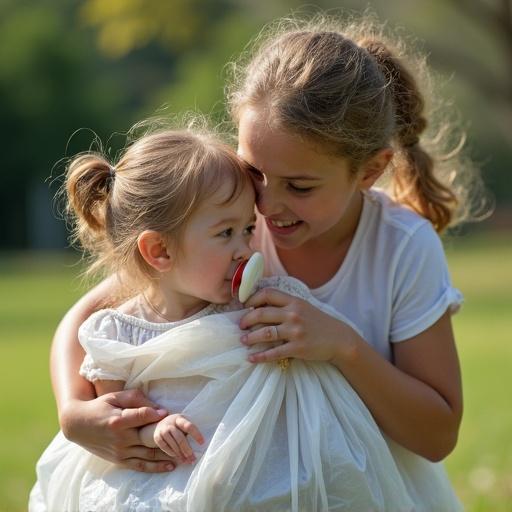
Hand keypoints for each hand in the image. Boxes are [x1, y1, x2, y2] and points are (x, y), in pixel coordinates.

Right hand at [60, 389, 176, 472]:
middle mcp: (120, 439)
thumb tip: (158, 408)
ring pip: (148, 455)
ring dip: (168, 455)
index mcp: (118, 420)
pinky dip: (156, 467)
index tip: (167, 413)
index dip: (155, 414)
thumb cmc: (100, 407)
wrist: (78, 425)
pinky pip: (141, 466)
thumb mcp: (115, 397)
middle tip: (188, 438)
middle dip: (170, 439)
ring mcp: (121, 452)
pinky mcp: (120, 461)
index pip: (141, 416)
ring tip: (186, 455)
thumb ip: (136, 399)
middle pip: (149, 438)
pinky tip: (171, 465)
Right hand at [153, 414, 203, 462]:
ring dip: (180, 454)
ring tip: (186, 461)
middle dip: (187, 449)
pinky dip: (171, 453)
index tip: (202, 443)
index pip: (189, 426)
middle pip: (180, 438)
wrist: (158, 423)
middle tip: (193, 458)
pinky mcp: (157, 436)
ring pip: (173, 443)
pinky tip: (177, 457)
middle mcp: (170, 422)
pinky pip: (165, 447)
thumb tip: (199, 446)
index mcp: (179, 418)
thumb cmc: (176, 426)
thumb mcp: (182, 425)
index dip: (196, 434)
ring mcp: (162, 429)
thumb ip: (188, 432)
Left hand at [239, 287, 355, 364]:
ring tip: (243, 340)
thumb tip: (260, 307)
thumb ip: (286, 305)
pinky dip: (260, 356)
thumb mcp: (304, 307)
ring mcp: (295, 331)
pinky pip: (274, 352)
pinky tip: (251, 358)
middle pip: (262, 313)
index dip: (252, 299)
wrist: (339, 339)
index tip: (245, 306)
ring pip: (265, 333)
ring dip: (250, 338)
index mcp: (294, 301)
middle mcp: (293, 314)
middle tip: (240, 325)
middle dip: (246, 320)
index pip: (267, 294)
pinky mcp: (298, 348)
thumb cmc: (319, 323)